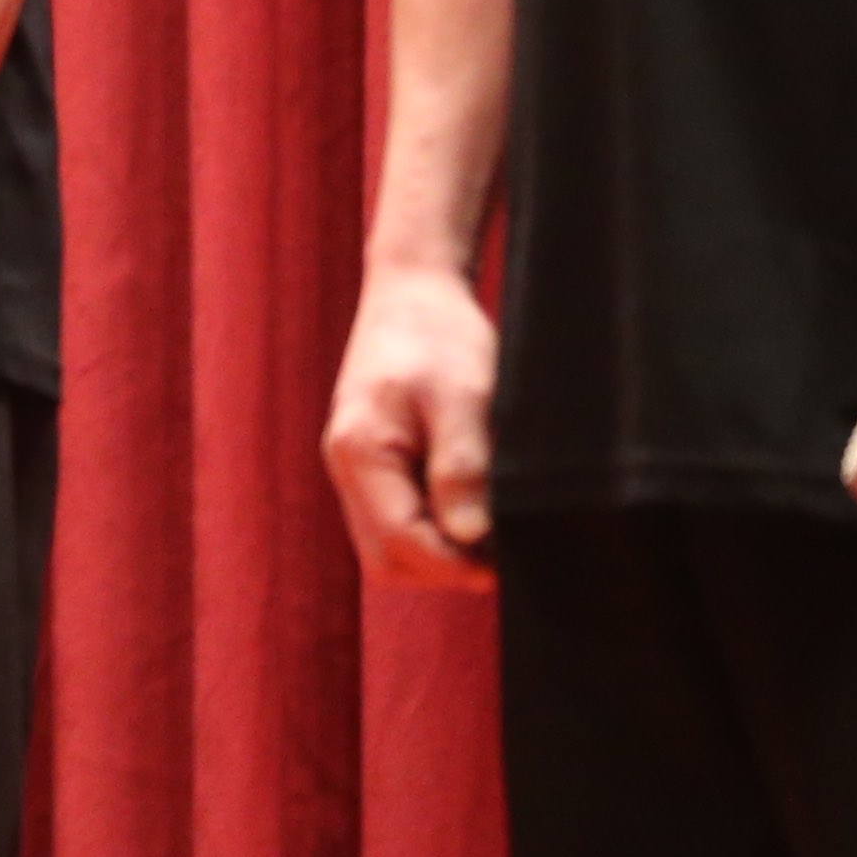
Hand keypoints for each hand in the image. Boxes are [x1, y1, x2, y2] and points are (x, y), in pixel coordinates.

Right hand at [324, 257, 500, 591]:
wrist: (412, 289)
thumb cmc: (438, 333)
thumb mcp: (464, 395)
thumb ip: (462, 468)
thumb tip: (472, 539)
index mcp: (360, 451)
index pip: (401, 542)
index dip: (457, 564)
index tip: (511, 561)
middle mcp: (345, 467)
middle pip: (388, 558)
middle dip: (446, 568)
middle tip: (506, 550)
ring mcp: (356, 468)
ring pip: (390, 547)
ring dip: (440, 552)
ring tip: (493, 526)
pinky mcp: (373, 464)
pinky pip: (396, 521)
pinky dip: (434, 530)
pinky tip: (472, 505)